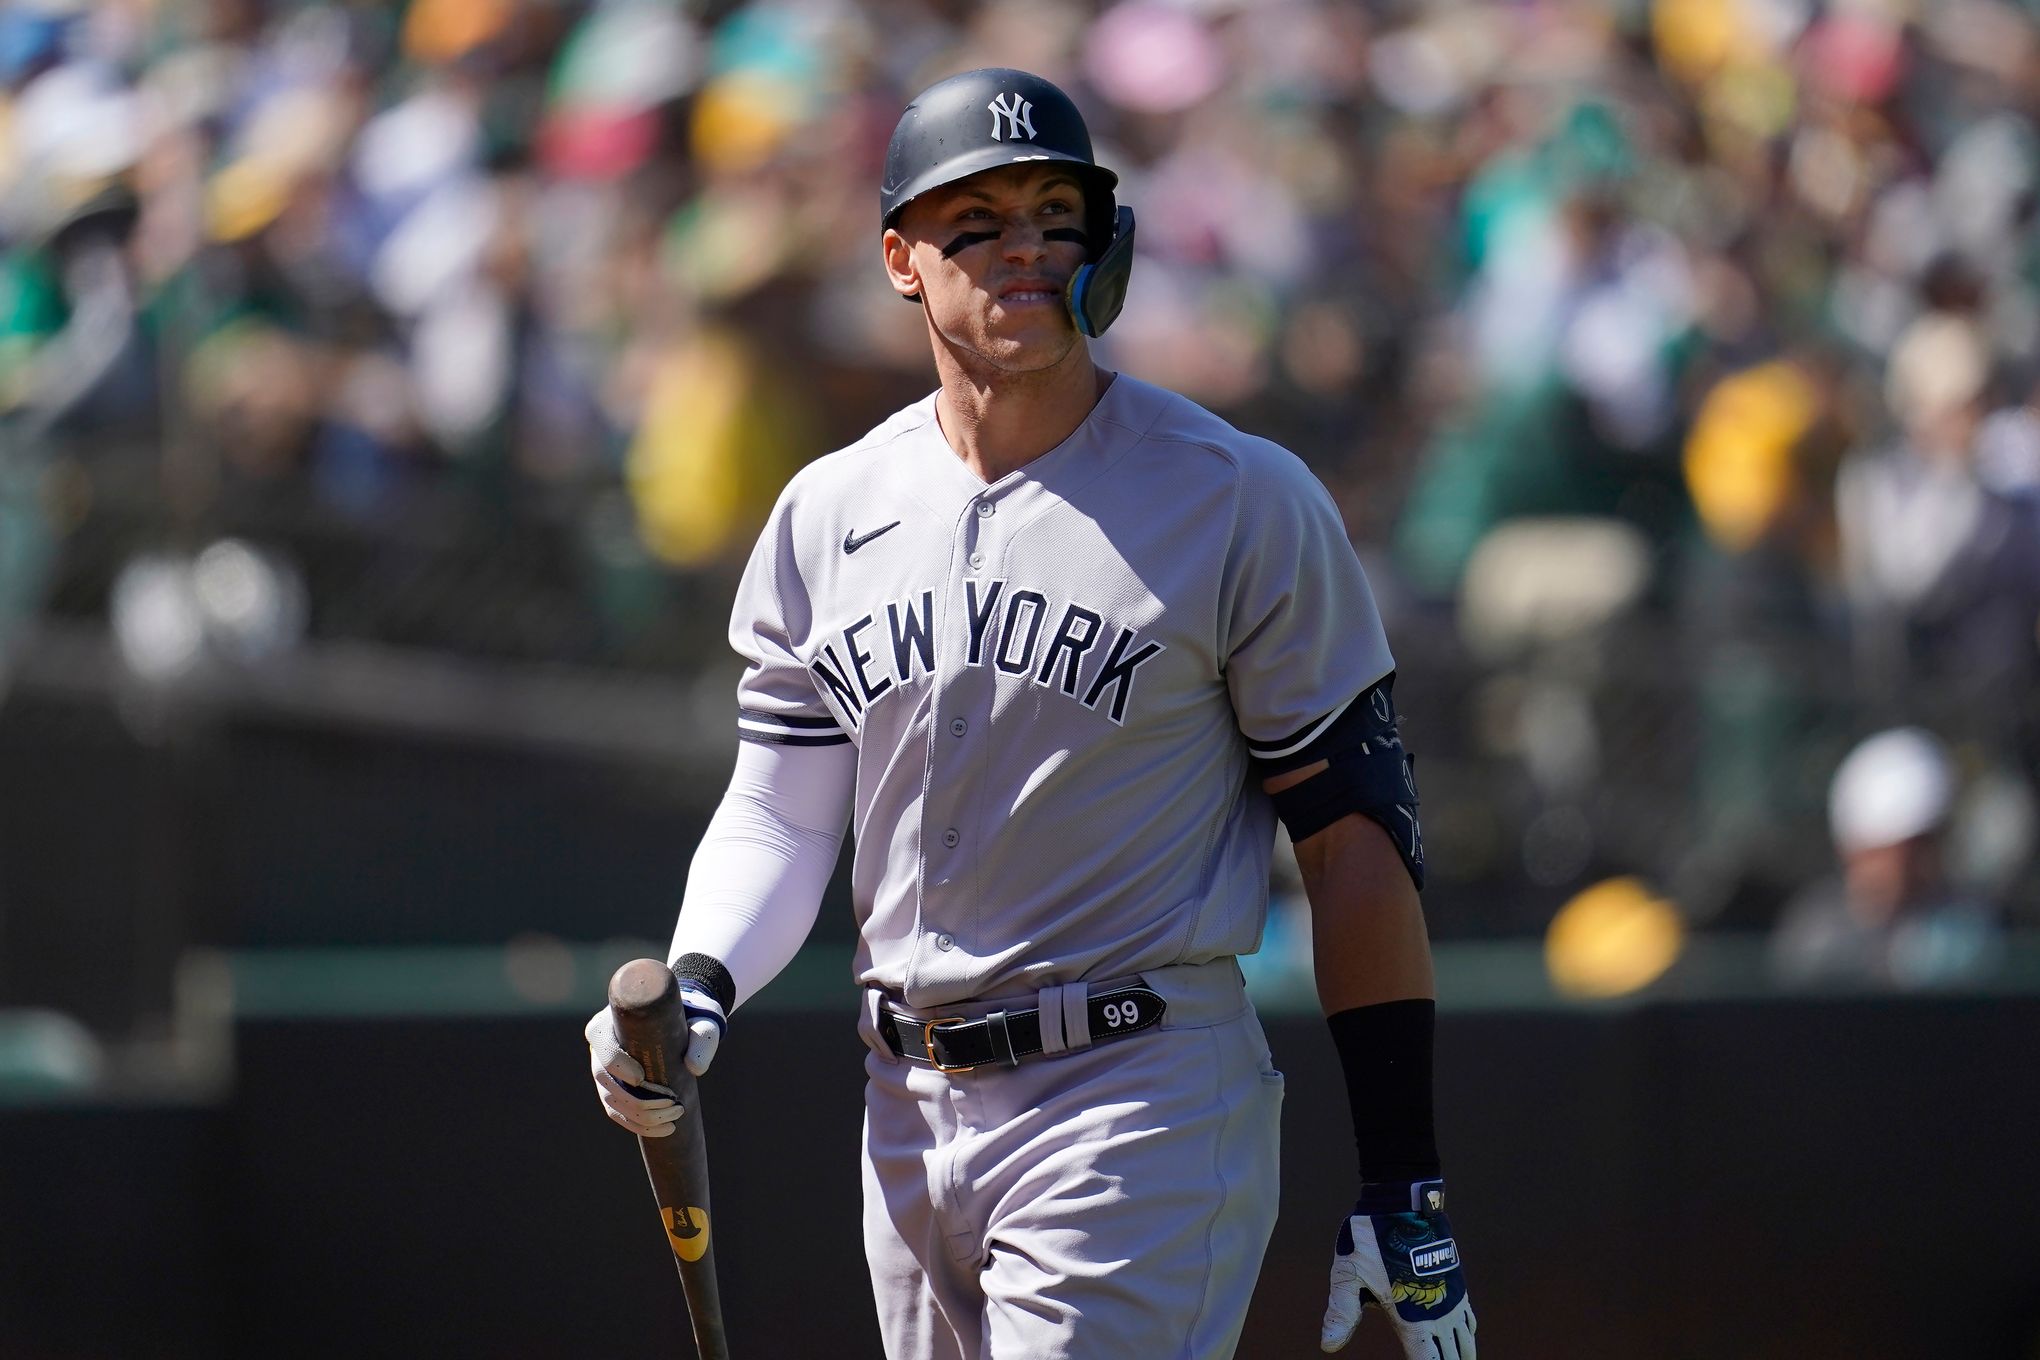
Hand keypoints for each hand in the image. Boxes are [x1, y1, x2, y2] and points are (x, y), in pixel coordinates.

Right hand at [584, 983, 725, 1137]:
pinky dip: (638, 1125)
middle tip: (673, 1104)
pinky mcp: (613, 1089)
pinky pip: (617, 1112)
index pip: (600, 1042)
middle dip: (637, 1100)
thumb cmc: (688, 1019)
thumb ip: (702, 1039)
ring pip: (611, 1100)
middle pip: (604, 1079)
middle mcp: (600, 1045)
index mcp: (612, 1021)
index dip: (616, 1064)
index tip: (641, 1078)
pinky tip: (664, 1129)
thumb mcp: (701, 1023)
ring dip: (641, 1117)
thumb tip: (694, 1068)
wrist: (683, 1026)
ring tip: (673, 1119)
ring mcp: (604, 1070)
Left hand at [1321, 1180, 1474, 1357]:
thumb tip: (1328, 1346)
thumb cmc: (1370, 1237)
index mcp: (1411, 1316)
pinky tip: (1467, 1336)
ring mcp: (1449, 1295)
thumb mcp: (1348, 1274)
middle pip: (1451, 1355)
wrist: (1403, 1199)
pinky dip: (1468, 1332)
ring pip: (1464, 1338)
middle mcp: (1436, 1310)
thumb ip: (1341, 1312)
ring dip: (1463, 1354)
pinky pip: (1468, 1315)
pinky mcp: (1455, 1280)